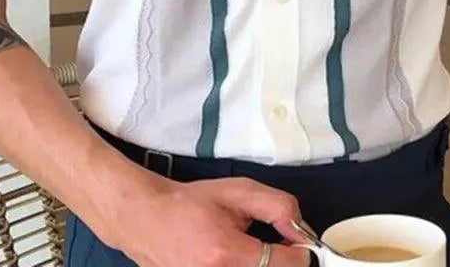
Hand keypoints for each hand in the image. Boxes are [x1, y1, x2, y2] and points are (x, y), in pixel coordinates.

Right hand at [106, 173, 309, 266]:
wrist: (147, 219)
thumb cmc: (190, 203)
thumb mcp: (238, 192)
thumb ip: (277, 207)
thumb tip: (302, 230)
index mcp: (226, 253)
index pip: (284, 265)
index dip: (300, 253)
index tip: (299, 244)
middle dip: (280, 261)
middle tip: (277, 247)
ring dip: (263, 265)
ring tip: (251, 252)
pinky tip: (240, 259)